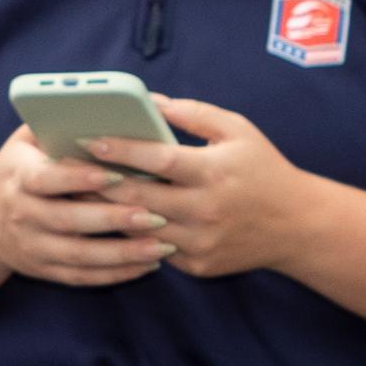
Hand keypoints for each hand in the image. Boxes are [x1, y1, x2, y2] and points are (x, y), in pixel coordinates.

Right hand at [0, 128, 176, 292]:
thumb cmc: (18, 168)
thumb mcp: (25, 141)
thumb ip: (60, 123)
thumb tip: (112, 105)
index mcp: (18, 176)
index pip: (48, 179)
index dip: (82, 178)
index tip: (119, 174)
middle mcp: (22, 214)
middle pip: (69, 221)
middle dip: (114, 219)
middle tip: (155, 214)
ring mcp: (33, 246)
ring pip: (81, 255)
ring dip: (123, 253)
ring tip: (162, 245)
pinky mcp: (44, 270)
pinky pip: (83, 277)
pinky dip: (116, 274)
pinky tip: (147, 265)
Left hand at [102, 97, 332, 281]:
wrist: (298, 226)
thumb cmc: (263, 169)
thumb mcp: (237, 130)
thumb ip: (193, 113)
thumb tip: (149, 101)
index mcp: (213, 172)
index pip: (157, 160)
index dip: (120, 149)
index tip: (87, 138)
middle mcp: (205, 210)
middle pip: (137, 196)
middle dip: (99, 181)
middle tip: (68, 167)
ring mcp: (200, 241)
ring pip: (138, 228)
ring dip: (108, 211)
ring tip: (81, 192)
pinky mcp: (197, 264)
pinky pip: (154, 249)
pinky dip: (134, 233)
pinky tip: (114, 218)